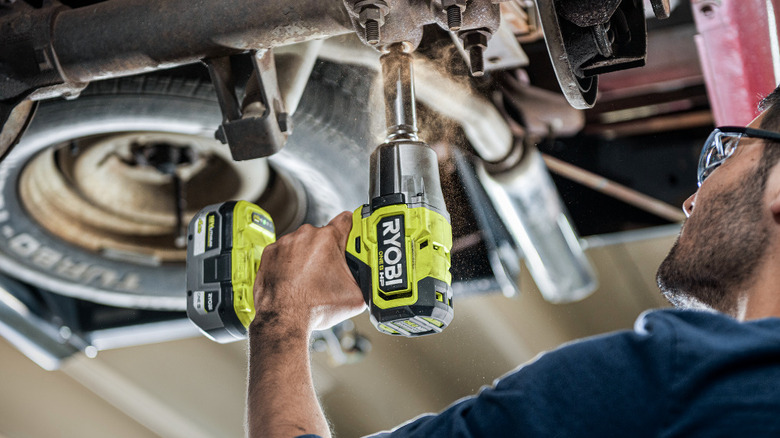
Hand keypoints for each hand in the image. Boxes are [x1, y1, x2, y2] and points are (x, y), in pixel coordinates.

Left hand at [251, 211, 365, 333]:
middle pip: (322, 236)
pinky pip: (283, 252)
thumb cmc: (316, 307)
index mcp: (329, 239)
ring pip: (302, 244)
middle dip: (327, 250)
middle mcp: (305, 235)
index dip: (351, 227)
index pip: (346, 220)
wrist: (284, 320)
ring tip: (308, 279)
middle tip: (329, 271)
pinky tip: (293, 279)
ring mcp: (285, 243)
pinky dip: (288, 263)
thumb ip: (364, 280)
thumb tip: (370, 280)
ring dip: (306, 256)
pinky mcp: (269, 253)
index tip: (351, 234)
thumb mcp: (356, 297)